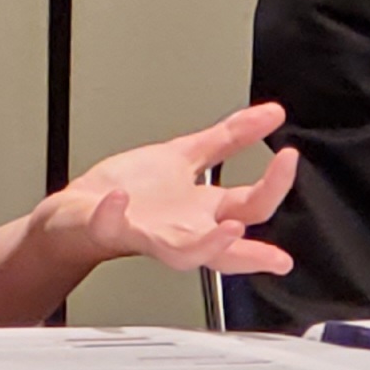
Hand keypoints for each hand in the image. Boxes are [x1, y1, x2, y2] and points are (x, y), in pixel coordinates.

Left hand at [43, 102, 301, 275]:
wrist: (80, 210)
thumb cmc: (134, 193)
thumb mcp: (185, 156)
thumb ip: (230, 138)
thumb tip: (272, 114)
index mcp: (203, 211)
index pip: (252, 207)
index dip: (274, 184)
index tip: (288, 156)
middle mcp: (183, 230)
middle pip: (228, 246)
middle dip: (252, 248)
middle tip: (274, 246)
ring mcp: (148, 234)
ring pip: (184, 254)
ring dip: (208, 245)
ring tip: (229, 229)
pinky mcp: (109, 229)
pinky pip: (113, 226)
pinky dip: (115, 214)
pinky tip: (118, 199)